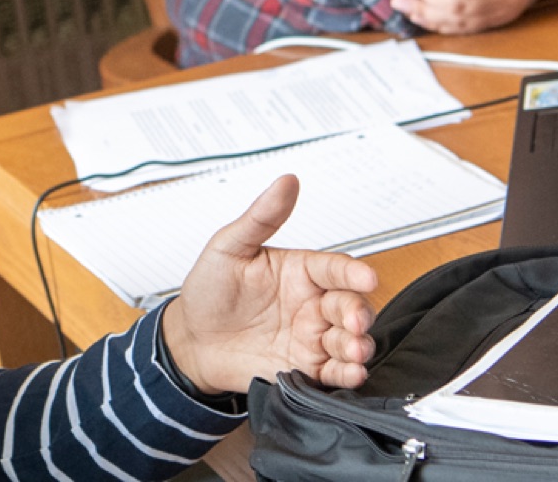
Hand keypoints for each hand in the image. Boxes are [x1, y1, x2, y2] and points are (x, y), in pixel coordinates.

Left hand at [161, 175, 376, 395]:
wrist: (190, 340)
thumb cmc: (208, 289)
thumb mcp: (229, 246)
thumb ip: (261, 216)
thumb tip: (286, 181)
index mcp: (298, 270)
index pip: (335, 267)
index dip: (353, 272)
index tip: (367, 277)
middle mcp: (310, 302)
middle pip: (350, 304)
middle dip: (359, 313)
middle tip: (354, 323)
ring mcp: (310, 336)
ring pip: (349, 339)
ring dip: (359, 345)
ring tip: (354, 350)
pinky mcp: (305, 368)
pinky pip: (335, 373)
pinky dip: (349, 375)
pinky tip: (351, 373)